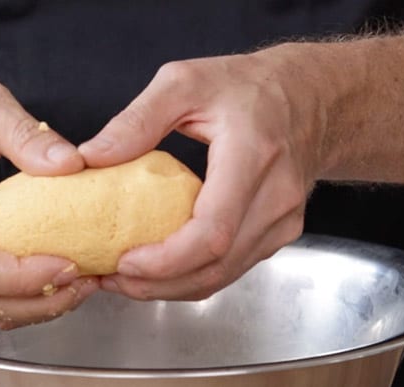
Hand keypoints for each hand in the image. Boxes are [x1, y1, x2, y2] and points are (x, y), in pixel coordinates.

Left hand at [79, 50, 323, 300]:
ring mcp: (283, 222)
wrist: (313, 98)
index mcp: (253, 156)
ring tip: (123, 279)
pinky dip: (190, 277)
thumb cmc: (247, 87)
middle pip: (215, 266)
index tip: (123, 261)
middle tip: (109, 278)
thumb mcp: (185, 82)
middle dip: (157, 284)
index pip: (213, 230)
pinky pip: (231, 269)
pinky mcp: (279, 235)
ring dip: (169, 288)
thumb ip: (137, 119)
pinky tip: (157, 269)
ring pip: (222, 277)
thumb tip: (90, 157)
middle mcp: (276, 197)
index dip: (166, 259)